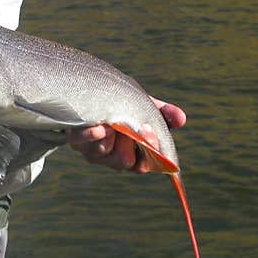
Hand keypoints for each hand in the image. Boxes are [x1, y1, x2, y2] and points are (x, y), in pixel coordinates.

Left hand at [66, 97, 185, 173]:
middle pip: (125, 161)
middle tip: (137, 124)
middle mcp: (113, 157)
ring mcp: (93, 151)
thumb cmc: (124, 103)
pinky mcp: (76, 140)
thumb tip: (181, 118)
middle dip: (131, 141)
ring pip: (104, 151)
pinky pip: (81, 141)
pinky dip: (90, 135)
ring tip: (113, 119)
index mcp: (134, 154)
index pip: (146, 164)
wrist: (93, 93)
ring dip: (111, 134)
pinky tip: (98, 128)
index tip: (150, 132)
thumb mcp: (145, 105)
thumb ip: (163, 113)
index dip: (150, 152)